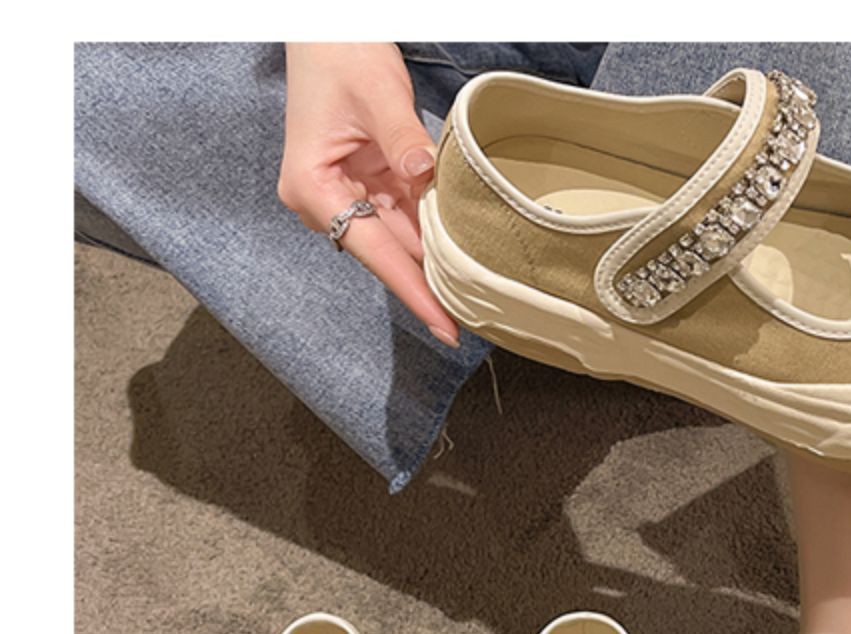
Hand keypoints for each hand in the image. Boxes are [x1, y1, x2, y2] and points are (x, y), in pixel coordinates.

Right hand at [279, 41, 458, 344]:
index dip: (413, 290)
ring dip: (434, 255)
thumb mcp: (377, 91)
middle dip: (430, 280)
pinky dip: (429, 227)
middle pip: (387, 252)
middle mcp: (324, 201)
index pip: (375, 251)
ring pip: (398, 237)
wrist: (324, 29)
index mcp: (314, 187)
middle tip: (476, 315)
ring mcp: (342, 194)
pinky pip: (401, 215)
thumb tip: (426, 176)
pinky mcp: (362, 184)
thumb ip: (403, 138)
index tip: (444, 327)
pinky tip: (461, 247)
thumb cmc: (338, 51)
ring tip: (476, 290)